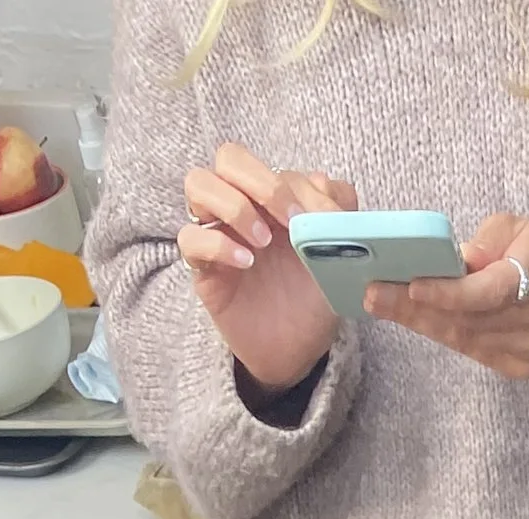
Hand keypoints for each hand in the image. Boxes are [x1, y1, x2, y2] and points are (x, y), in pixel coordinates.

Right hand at [178, 144, 355, 394]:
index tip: (321, 219)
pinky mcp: (202, 266)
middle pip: (229, 158)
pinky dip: (217, 244)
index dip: (297, 186)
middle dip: (261, 182)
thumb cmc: (313, 299)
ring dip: (234, 205)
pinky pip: (190, 238)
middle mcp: (242, 206)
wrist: (297, 351)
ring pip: (198, 183)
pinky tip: (245, 263)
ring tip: (262, 242)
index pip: (271, 165)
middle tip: (289, 221)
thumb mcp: (338, 257)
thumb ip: (339, 214)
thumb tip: (321, 182)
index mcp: (273, 199)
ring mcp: (217, 232)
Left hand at [365, 212, 528, 382]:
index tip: (410, 284)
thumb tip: (455, 263)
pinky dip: (440, 332)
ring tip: (381, 303)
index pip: (489, 290)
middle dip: (416, 305)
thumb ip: (488, 240)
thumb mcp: (523, 228)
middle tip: (374, 293)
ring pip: (463, 338)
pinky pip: (470, 351)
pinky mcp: (519, 368)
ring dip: (419, 320)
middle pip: (467, 317)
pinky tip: (412, 317)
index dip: (448, 292)